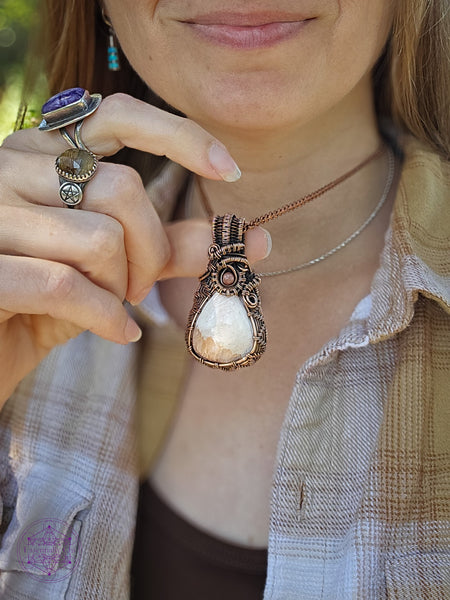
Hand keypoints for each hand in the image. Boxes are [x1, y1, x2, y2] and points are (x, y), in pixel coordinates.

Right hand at [0, 93, 268, 404]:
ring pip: (100, 238)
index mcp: (41, 153)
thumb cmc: (49, 300)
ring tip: (111, 308)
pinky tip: (116, 332)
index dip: (180, 136)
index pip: (117, 115)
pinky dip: (105, 318)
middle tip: (140, 289)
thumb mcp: (114, 267)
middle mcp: (9, 167)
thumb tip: (256, 238)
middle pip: (122, 189)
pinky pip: (64, 285)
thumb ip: (172, 245)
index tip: (231, 169)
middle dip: (151, 251)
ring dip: (121, 288)